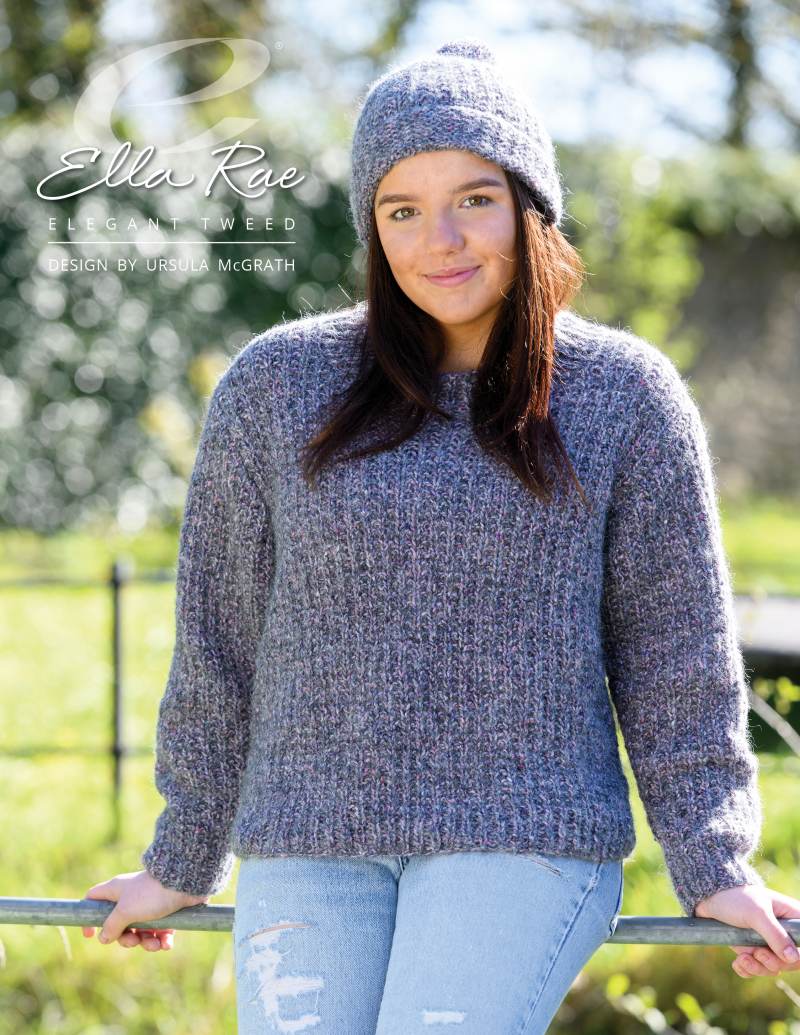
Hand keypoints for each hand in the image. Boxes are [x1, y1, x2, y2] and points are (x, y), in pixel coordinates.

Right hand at [81, 870, 209, 951]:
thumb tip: (103, 937)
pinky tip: (167, 943)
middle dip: (126, 939)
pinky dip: (162, 940)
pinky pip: (160, 932)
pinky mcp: (167, 911)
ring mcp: (150, 905)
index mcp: (117, 890)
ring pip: (141, 932)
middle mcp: (132, 897)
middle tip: (134, 940)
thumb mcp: (125, 910)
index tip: (91, 935)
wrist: (187, 883)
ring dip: (147, 943)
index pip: (94, 898)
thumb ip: (112, 925)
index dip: (88, 916)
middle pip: (119, 924)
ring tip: (156, 944)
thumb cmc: (151, 893)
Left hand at [693, 884, 799, 978]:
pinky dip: (747, 970)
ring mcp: (768, 942)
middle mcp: (783, 932)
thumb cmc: (737, 897)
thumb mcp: (757, 913)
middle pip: (792, 961)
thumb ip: (776, 935)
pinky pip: (756, 969)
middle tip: (758, 953)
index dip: (799, 956)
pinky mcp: (752, 950)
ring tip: (743, 957)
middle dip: (774, 962)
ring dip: (758, 967)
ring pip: (773, 967)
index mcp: (792, 918)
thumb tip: (793, 958)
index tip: (784, 957)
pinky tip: (737, 962)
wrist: (709, 896)